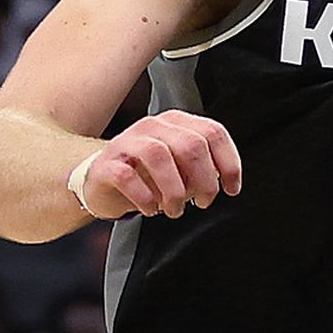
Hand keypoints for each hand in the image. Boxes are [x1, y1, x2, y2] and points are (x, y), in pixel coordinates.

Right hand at [77, 112, 241, 218]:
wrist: (102, 179)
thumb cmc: (145, 174)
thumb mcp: (179, 165)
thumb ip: (202, 167)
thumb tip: (221, 182)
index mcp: (176, 123)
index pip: (212, 133)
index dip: (228, 163)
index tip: (231, 189)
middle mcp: (153, 127)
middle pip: (190, 145)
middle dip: (203, 181)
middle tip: (203, 202)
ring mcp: (127, 142)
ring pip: (159, 156)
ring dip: (174, 190)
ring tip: (175, 209)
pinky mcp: (106, 164)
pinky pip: (127, 176)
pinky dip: (145, 197)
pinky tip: (151, 208)